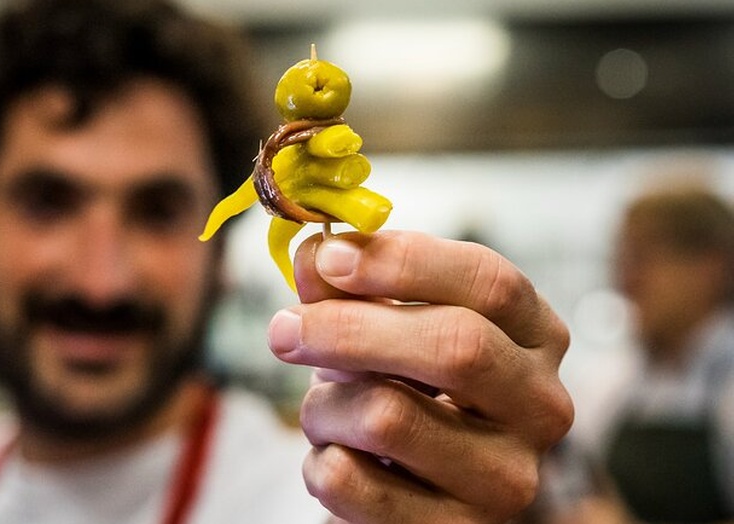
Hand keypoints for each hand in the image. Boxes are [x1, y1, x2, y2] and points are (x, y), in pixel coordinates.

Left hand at [268, 231, 573, 522]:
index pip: (490, 283)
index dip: (405, 261)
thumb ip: (351, 290)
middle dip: (350, 329)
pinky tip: (337, 460)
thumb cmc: (401, 396)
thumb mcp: (384, 334)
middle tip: (284, 329)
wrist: (407, 499)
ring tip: (323, 413)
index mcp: (535, 339)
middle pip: (456, 346)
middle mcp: (541, 407)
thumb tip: (313, 254)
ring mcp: (507, 480)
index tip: (331, 256)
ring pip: (388, 417)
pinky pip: (351, 481)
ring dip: (325, 408)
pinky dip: (319, 464)